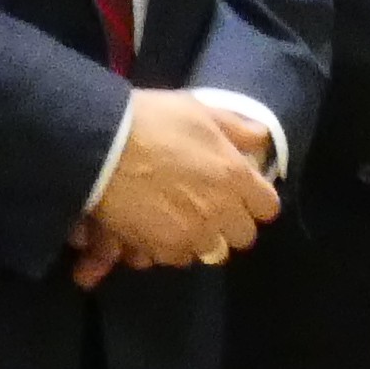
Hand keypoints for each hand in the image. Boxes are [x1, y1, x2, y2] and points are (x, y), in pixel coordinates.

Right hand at [78, 88, 277, 278]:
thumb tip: (263, 139)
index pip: (268, 207)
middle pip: (242, 236)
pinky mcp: (162, 250)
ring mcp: (192, 235)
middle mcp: (220, 211)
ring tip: (177, 218)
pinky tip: (154, 227)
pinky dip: (168, 246)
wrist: (101, 147)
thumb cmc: (151, 121)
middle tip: (208, 207)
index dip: (255, 201)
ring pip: (210, 250)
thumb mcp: (198, 110)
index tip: (240, 193)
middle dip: (229, 224)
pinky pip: (176, 257)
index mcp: (235, 176)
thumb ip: (236, 128)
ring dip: (199, 237)